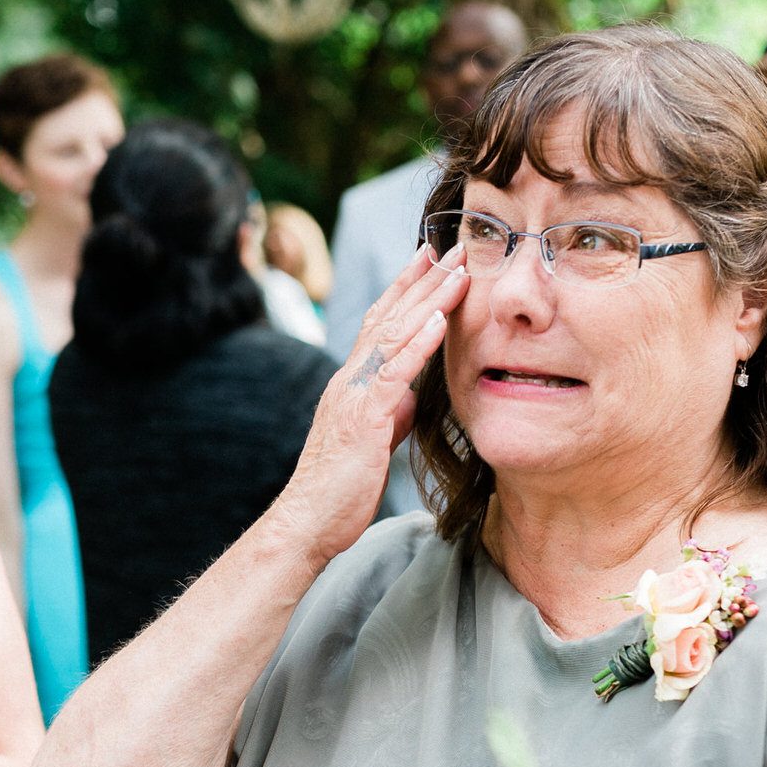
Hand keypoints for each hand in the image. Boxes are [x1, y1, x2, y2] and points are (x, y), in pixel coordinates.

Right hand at [270, 243, 465, 564]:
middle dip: (420, 278)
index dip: (404, 289)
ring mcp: (354, 394)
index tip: (427, 258)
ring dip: (428, 298)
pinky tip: (440, 320)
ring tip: (458, 269)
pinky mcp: (363, 416)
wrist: (308, 521)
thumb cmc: (339, 488)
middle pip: (387, 315)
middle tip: (449, 244)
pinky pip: (395, 372)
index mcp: (352, 382)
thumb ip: (390, 412)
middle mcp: (349, 378)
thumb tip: (410, 397)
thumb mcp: (372, 440)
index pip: (379, 323)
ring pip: (394, 334)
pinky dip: (419, 343)